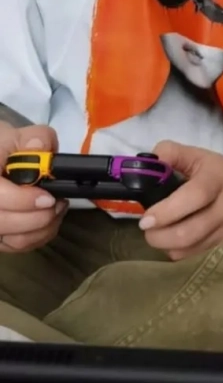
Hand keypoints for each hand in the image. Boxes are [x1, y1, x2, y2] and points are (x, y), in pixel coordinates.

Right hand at [0, 120, 66, 253]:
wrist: (1, 160)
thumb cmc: (7, 149)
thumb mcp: (17, 135)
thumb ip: (33, 138)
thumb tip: (40, 149)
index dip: (21, 201)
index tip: (47, 197)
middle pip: (3, 224)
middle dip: (38, 217)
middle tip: (58, 203)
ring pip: (14, 240)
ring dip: (43, 227)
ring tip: (57, 207)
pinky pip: (21, 247)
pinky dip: (41, 235)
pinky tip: (50, 218)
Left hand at [139, 143, 222, 261]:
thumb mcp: (199, 155)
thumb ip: (170, 153)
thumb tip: (146, 167)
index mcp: (218, 179)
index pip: (192, 198)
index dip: (165, 212)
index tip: (146, 219)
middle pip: (187, 234)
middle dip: (158, 236)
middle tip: (148, 229)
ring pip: (189, 251)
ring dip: (168, 246)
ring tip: (163, 234)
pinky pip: (198, 259)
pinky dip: (183, 253)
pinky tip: (180, 243)